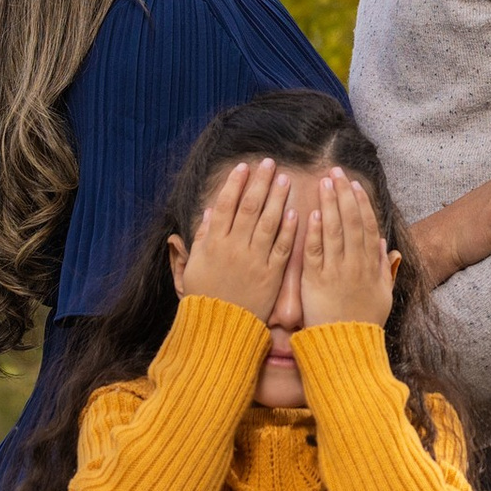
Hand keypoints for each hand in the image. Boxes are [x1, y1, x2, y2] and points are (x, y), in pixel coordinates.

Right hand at [168, 156, 294, 322]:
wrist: (219, 327)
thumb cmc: (204, 296)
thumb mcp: (194, 265)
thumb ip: (202, 237)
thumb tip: (209, 211)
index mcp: (214, 243)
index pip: (226, 205)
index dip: (235, 183)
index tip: (244, 166)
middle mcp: (234, 247)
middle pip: (250, 207)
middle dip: (260, 182)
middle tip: (270, 163)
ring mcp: (254, 260)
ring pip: (269, 223)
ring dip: (277, 198)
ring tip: (284, 179)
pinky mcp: (271, 275)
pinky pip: (282, 248)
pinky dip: (289, 230)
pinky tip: (295, 212)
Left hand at [297, 170, 398, 329]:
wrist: (347, 347)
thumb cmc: (364, 323)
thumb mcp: (383, 295)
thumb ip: (383, 269)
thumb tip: (382, 245)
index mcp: (370, 266)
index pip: (366, 226)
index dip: (361, 203)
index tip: (353, 184)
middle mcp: (354, 264)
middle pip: (350, 222)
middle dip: (343, 195)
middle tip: (335, 172)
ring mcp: (335, 271)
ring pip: (333, 231)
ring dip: (329, 205)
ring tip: (323, 183)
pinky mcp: (316, 281)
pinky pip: (315, 252)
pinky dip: (314, 233)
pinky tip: (311, 214)